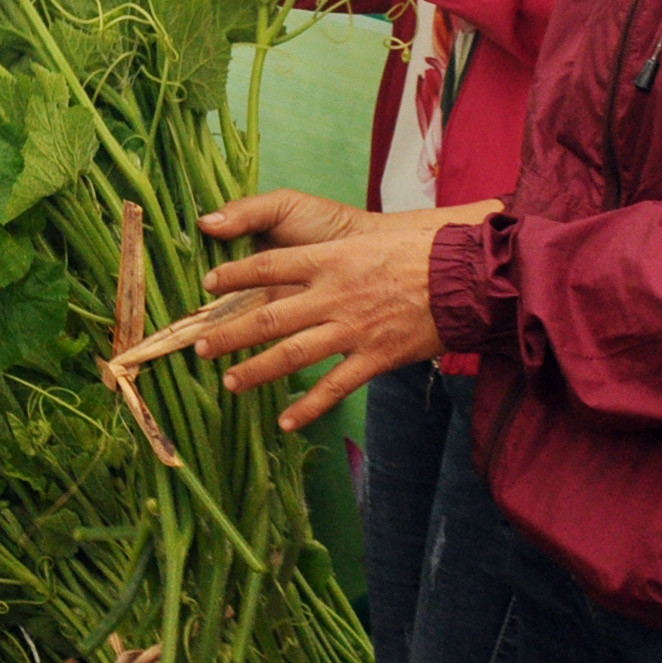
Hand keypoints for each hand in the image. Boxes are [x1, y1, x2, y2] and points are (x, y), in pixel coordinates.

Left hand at [191, 189, 493, 428]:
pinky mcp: (375, 357)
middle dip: (230, 332)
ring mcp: (352, 328)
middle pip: (268, 314)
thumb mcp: (360, 241)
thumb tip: (283, 262)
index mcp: (328, 258)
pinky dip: (308, 406)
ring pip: (293, 353)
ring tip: (230, 382)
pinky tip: (286, 421)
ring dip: (258, 370)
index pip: (268, 265)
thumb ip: (319, 250)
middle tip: (199, 346)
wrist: (462, 276)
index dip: (234, 274)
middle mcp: (333, 293)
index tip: (207, 285)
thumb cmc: (413, 253)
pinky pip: (334, 386)